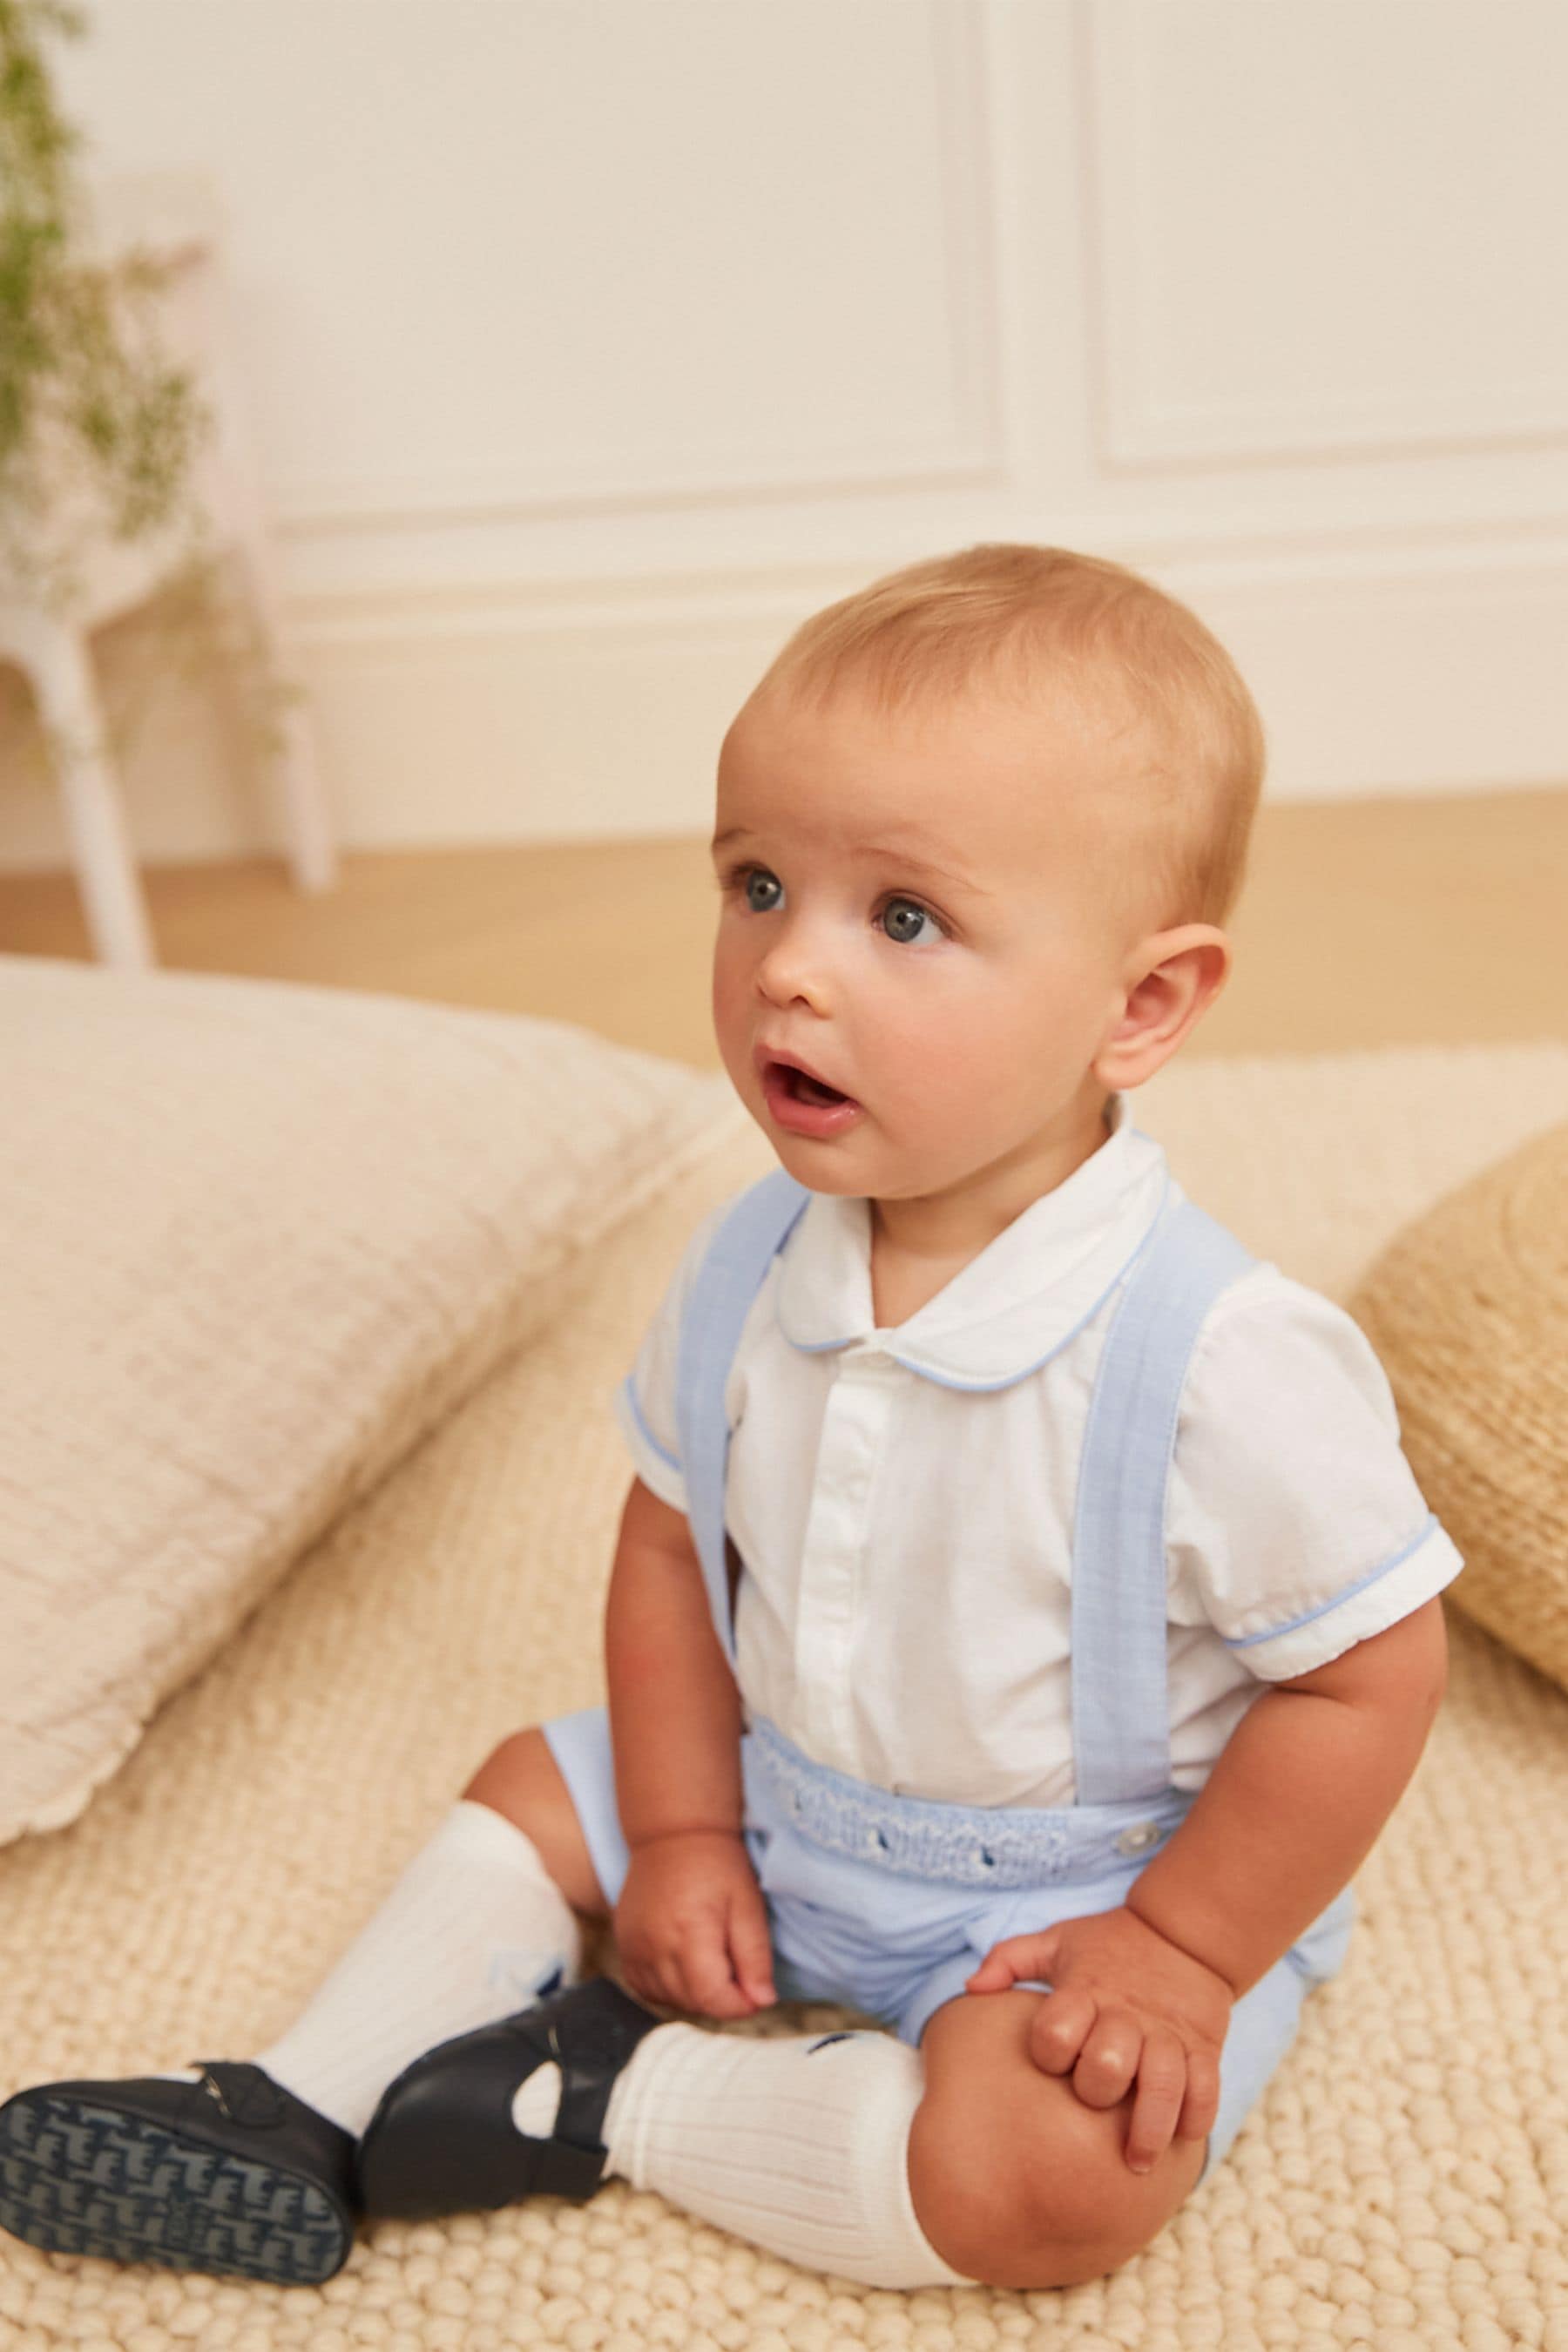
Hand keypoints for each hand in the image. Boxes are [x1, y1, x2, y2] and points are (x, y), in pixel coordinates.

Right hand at [614, 1829, 777, 2020]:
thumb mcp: (748, 1905)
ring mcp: (633, 1948)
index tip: (756, 1993)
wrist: (672, 1834)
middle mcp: (654, 1946)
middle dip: (721, 1999)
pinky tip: (686, 1965)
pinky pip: (645, 1988)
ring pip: (668, 2000)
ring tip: (712, 1961)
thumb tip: (762, 2001)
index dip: (740, 2005)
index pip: (712, 1999)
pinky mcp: (623, 1947)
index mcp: (689, 1933)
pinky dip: (669, 1988)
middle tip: (738, 1971)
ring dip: (695, 1995)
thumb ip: (755, 1957)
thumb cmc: (717, 1864)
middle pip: (691, 2004)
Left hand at [964, 1905, 1233, 2172]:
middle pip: (1109, 2063)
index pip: (1056, 2031)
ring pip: (1163, 2084)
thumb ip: (1009, 1960)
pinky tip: (1182, 2139)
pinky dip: (1196, 2117)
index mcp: (1086, 1991)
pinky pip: (1205, 2087)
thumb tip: (971, 1988)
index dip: (1049, 2052)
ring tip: (1137, 2163)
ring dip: (1150, 2128)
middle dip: (1099, 2092)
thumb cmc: (1107, 1947)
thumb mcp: (1056, 1943)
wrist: (1181, 1935)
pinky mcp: (1202, 2047)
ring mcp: (1167, 2034)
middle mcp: (1127, 2015)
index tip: (1050, 2064)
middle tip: (1096, 2109)